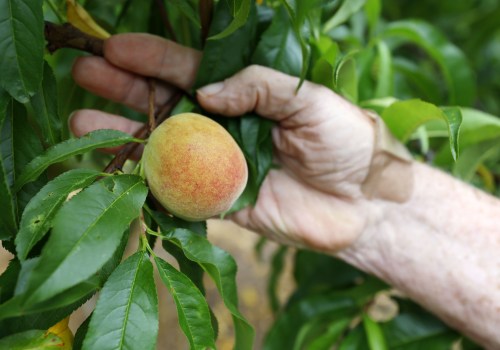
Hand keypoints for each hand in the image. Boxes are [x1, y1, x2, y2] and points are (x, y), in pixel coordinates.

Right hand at [71, 33, 378, 252]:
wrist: (365, 205)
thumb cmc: (346, 143)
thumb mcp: (309, 100)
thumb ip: (258, 87)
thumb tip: (204, 92)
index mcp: (244, 94)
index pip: (190, 71)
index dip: (154, 58)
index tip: (116, 47)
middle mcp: (224, 126)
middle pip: (165, 102)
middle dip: (124, 87)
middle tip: (84, 71)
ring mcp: (218, 164)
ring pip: (162, 146)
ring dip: (122, 132)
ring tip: (79, 117)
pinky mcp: (220, 201)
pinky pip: (177, 191)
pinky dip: (146, 181)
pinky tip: (114, 168)